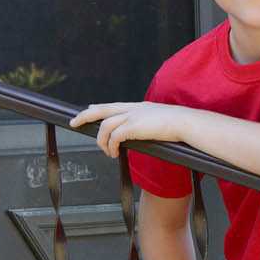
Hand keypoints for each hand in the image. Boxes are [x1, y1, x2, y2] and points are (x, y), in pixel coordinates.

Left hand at [69, 102, 191, 157]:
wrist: (185, 122)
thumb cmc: (177, 125)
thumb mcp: (158, 120)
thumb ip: (146, 123)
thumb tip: (141, 132)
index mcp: (137, 107)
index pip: (112, 105)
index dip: (97, 108)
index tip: (88, 109)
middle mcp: (132, 109)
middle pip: (101, 110)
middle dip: (85, 116)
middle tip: (74, 123)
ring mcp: (132, 116)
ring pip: (104, 126)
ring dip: (102, 141)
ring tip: (108, 152)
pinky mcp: (133, 126)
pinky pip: (114, 136)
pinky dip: (111, 146)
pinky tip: (115, 153)